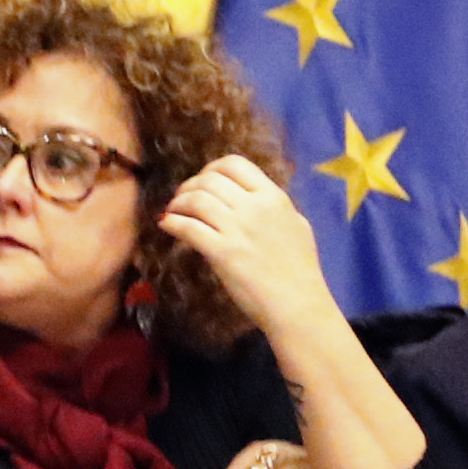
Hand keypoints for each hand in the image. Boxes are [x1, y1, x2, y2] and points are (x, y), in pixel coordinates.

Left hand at [157, 155, 346, 344]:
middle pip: (209, 180)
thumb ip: (273, 208)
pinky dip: (172, 222)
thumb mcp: (295, 226)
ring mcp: (238, 229)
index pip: (234, 164)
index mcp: (273, 197)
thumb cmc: (300, 270)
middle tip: (182, 198)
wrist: (298, 305)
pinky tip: (167, 225)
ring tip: (173, 211)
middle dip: (190, 186)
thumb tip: (253, 199)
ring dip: (178, 203)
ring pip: (196, 200)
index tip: (203, 180)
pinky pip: (188, 227)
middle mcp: (254, 207)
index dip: (212, 169)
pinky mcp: (222, 252)